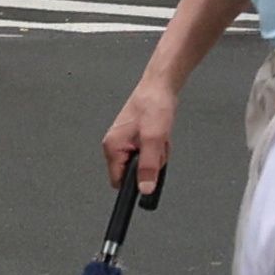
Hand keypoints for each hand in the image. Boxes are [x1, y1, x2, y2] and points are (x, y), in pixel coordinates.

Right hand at [105, 64, 182, 197]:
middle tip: (157, 146)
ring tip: (160, 137)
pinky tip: (161, 134)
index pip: (118, 181)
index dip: (135, 180)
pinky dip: (157, 146)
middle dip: (150, 163)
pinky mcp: (135, 136)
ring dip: (156, 154)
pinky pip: (148, 152)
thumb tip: (145, 189)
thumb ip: (148, 166)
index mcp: (113, 147)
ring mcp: (125, 140)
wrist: (161, 85)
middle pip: (133, 172)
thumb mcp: (154, 139)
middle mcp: (116, 144)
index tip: (148, 172)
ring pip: (143, 162)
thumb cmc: (154, 104)